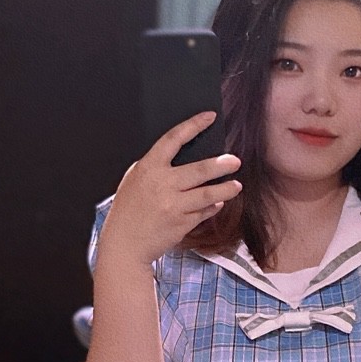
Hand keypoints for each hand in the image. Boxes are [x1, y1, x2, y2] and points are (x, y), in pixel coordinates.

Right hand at [98, 111, 241, 265]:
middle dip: (221, 165)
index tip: (208, 117)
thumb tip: (186, 159)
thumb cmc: (129, 210)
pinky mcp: (182, 223)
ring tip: (236, 185)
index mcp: (148, 168)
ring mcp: (173, 205)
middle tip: (235, 161)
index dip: (193, 125)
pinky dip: (212, 207)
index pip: (173, 139)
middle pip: (199, 170)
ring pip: (207, 194)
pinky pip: (203, 212)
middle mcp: (162, 184)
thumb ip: (157, 168)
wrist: (124, 244)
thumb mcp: (135, 180)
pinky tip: (218, 204)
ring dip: (225, 189)